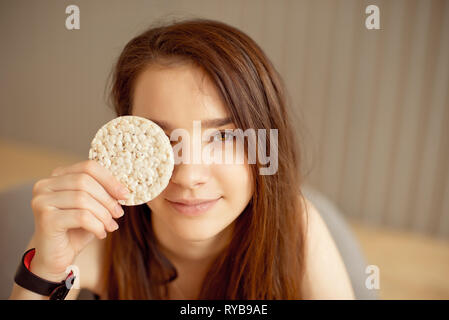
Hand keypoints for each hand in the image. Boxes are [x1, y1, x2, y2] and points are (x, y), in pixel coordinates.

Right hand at [29, 160, 128, 280]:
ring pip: (83, 199)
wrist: (57, 257)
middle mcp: (45, 185)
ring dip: (103, 214)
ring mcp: (42, 201)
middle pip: (85, 181)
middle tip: (118, 214)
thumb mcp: (92, 207)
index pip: (88, 167)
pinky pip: (81, 217)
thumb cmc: (76, 230)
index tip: (124, 194)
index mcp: (57, 176)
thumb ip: (103, 193)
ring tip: (111, 226)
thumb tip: (123, 189)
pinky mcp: (46, 218)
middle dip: (107, 198)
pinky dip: (97, 226)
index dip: (109, 179)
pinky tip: (101, 234)